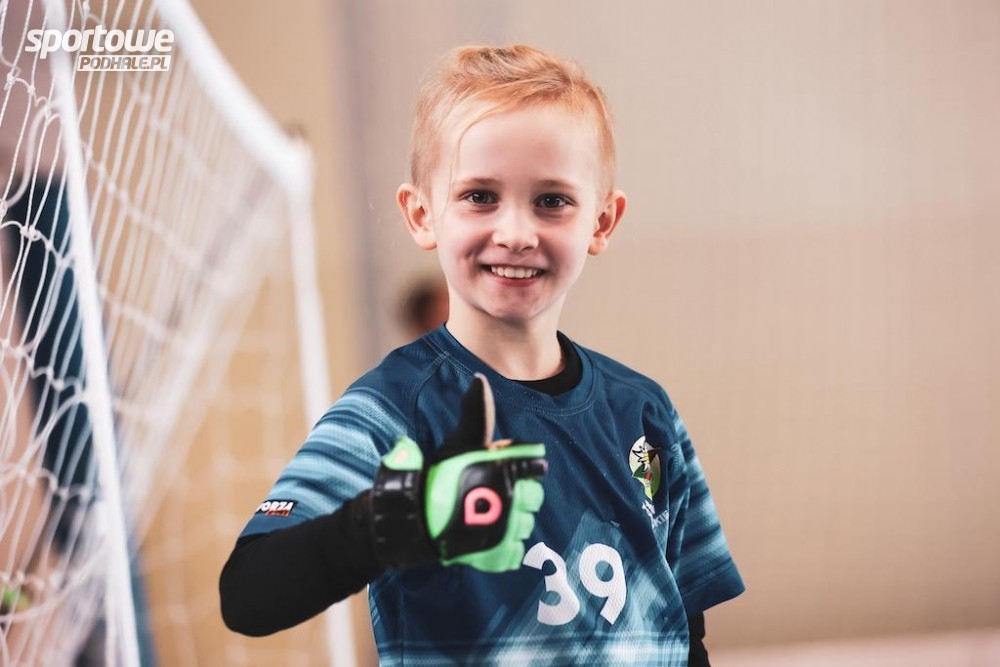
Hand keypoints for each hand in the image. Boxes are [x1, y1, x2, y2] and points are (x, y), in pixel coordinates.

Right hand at [370, 374, 546, 571]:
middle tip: (494, 495)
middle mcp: (508, 496)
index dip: (526, 469)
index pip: (535, 466)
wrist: (409, 520)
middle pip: (534, 497)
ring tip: (487, 516)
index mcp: (502, 467)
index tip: (515, 472)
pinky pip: (515, 550)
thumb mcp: (457, 443)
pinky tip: (487, 537)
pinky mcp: (497, 553)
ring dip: (511, 521)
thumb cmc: (434, 477)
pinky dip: (504, 547)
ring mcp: (504, 527)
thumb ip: (476, 414)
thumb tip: (479, 379)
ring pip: (526, 524)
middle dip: (518, 495)